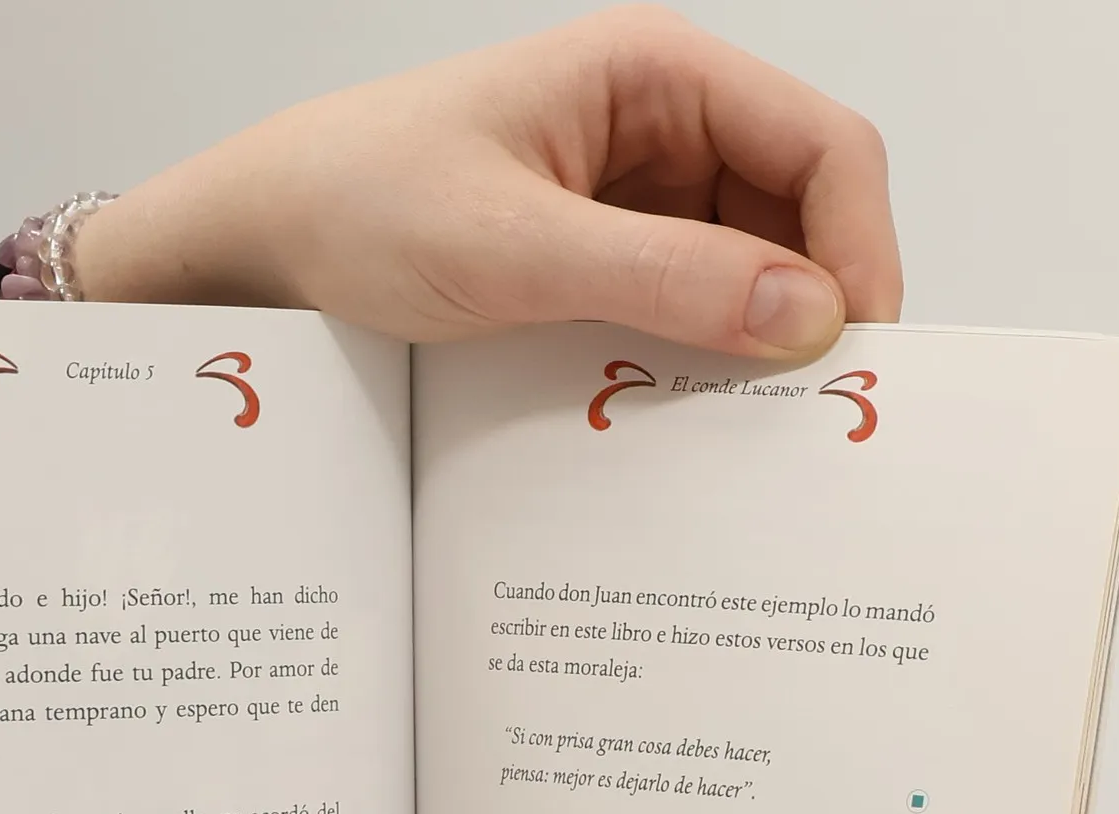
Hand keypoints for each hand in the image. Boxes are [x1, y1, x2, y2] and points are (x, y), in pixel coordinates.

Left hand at [83, 5, 900, 361]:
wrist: (258, 247)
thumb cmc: (356, 205)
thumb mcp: (513, 248)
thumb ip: (663, 278)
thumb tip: (807, 317)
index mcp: (656, 76)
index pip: (823, 148)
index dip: (860, 250)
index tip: (854, 358)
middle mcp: (660, 129)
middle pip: (800, 216)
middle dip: (814, 310)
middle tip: (810, 420)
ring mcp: (633, 200)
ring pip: (749, 274)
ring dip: (755, 347)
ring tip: (746, 432)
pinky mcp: (598, 262)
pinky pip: (684, 309)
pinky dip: (698, 362)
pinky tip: (684, 416)